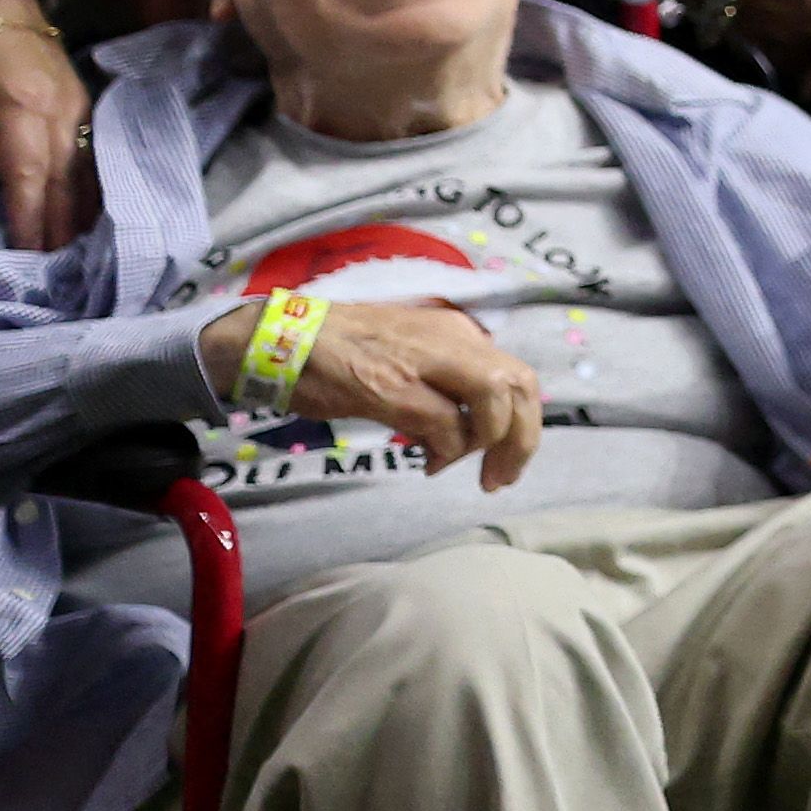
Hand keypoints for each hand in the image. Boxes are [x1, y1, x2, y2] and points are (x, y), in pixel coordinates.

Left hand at [0, 1, 88, 251]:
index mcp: (20, 109)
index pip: (28, 176)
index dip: (28, 218)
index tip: (26, 255)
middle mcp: (61, 111)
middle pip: (64, 179)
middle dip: (59, 227)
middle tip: (56, 273)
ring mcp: (82, 107)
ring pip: (88, 170)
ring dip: (83, 214)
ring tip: (78, 255)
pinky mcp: (88, 106)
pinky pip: (95, 157)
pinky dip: (93, 189)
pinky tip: (92, 216)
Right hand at [216, 293, 545, 488]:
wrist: (284, 338)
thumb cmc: (343, 349)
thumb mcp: (410, 351)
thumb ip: (445, 379)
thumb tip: (467, 426)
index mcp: (458, 332)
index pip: (518, 374)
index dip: (525, 420)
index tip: (509, 454)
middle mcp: (451, 341)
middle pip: (518, 388)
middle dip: (521, 440)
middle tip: (502, 477)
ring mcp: (423, 363)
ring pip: (491, 404)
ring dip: (486, 448)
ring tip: (467, 473)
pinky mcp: (392, 389)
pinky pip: (444, 426)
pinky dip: (446, 452)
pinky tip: (430, 464)